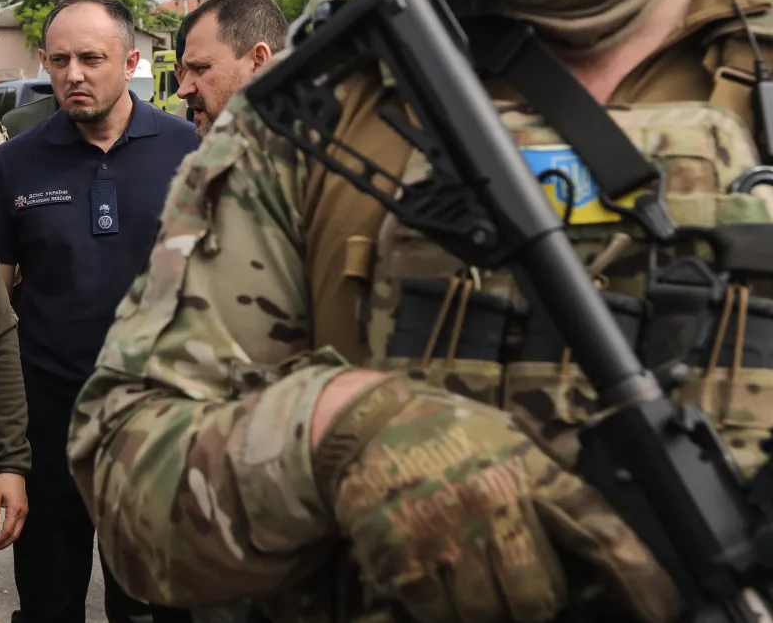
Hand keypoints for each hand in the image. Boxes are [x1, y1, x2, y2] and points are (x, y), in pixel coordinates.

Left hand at [0, 473, 27, 551]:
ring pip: (19, 530)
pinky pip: (20, 525)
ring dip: (9, 539)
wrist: (13, 471)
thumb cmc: (2, 482)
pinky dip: (13, 532)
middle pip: (15, 534)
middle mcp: (22, 513)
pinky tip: (5, 534)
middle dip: (5, 543)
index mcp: (15, 510)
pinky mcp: (24, 509)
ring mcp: (25, 511)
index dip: (0, 539)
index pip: (8, 530)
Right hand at [316, 373, 679, 622]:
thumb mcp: (510, 442)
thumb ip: (550, 487)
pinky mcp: (403, 558)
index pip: (600, 534)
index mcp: (527, 472)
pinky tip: (437, 576)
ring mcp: (445, 535)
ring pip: (490, 613)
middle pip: (540, 596)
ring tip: (471, 572)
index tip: (662, 612)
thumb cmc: (445, 433)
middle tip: (516, 578)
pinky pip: (439, 613)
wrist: (364, 423)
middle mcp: (492, 504)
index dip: (640, 581)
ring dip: (487, 605)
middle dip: (535, 598)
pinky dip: (443, 605)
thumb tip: (599, 550)